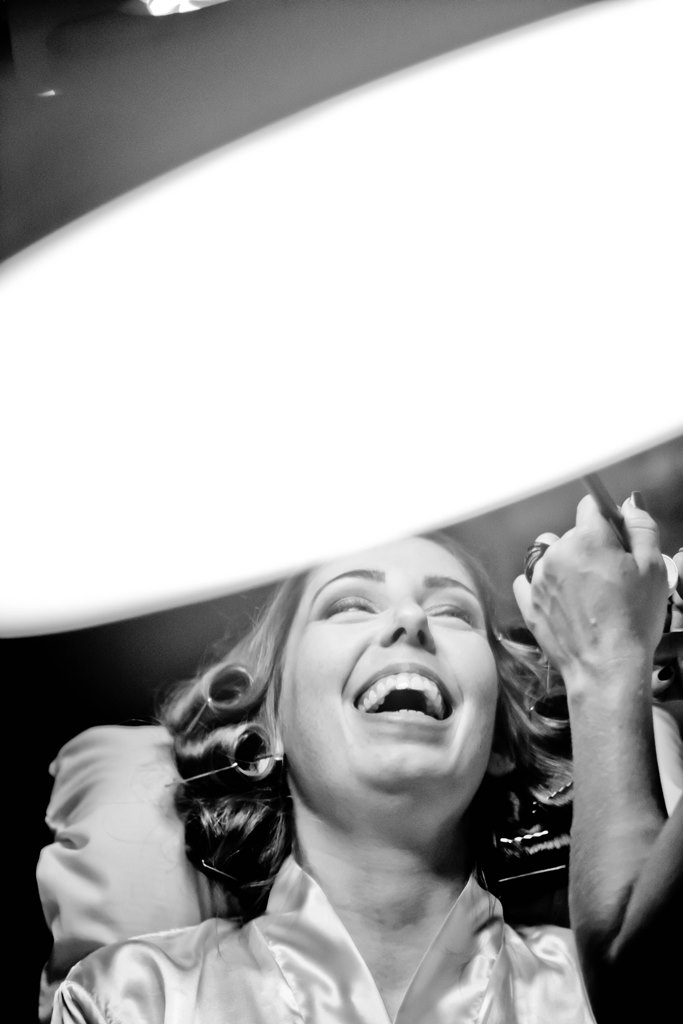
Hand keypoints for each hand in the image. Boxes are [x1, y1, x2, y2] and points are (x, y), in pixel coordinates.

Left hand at [513, 495, 668, 688]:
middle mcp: (556, 552)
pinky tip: (564, 603)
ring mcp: (538, 578)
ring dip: (565, 564)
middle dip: (590, 547)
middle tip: (611, 578)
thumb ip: (641, 528)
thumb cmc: (634, 620)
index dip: (608, 521)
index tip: (617, 540)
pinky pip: (529, 580)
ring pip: (550, 555)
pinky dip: (544, 586)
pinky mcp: (527, 601)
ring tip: (586, 592)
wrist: (606, 668)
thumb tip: (630, 504)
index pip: (592, 506)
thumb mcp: (654, 568)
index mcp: (588, 538)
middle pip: (572, 534)